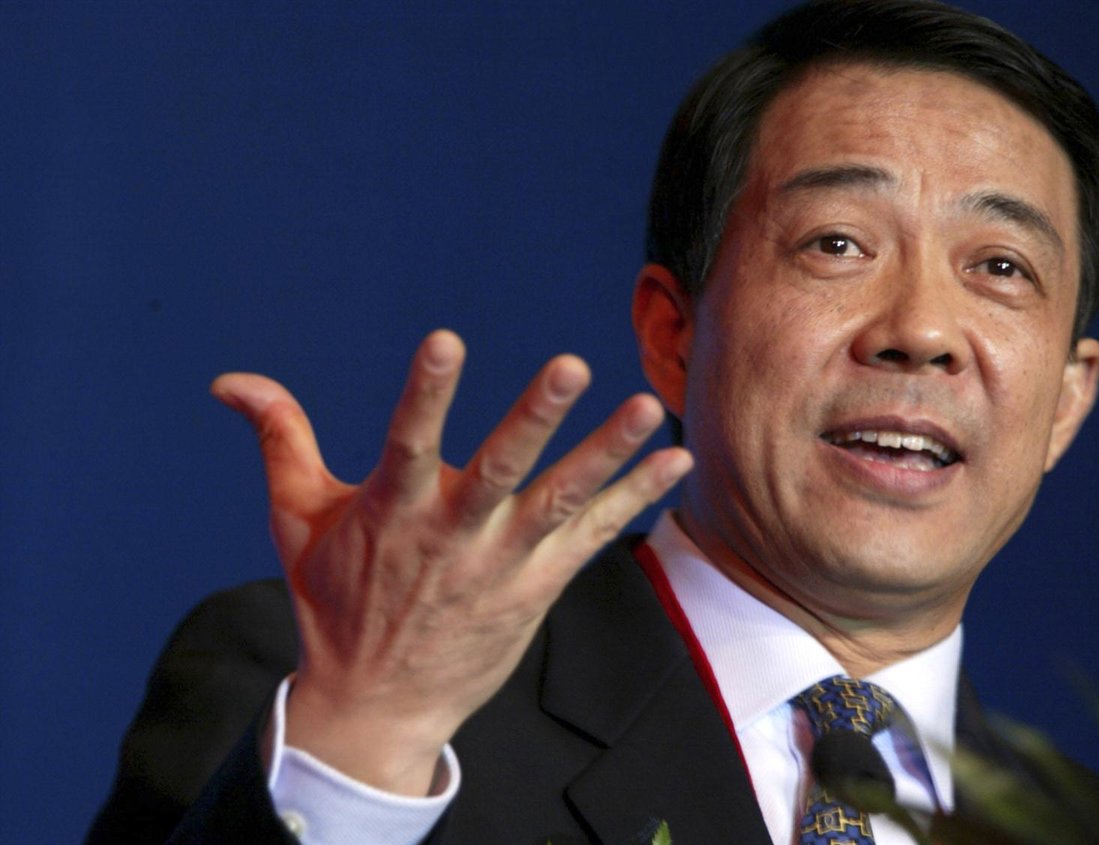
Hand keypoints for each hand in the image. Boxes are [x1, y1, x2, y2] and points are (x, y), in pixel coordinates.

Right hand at [211, 330, 691, 794]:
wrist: (377, 706)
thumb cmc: (334, 603)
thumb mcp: (297, 520)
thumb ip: (279, 439)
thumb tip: (229, 379)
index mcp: (391, 512)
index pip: (408, 442)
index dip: (425, 393)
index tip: (445, 341)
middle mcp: (453, 536)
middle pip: (501, 469)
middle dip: (535, 417)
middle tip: (572, 364)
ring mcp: (502, 564)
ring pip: (561, 501)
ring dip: (608, 454)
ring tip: (648, 407)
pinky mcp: (537, 588)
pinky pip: (594, 538)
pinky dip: (635, 500)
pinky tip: (674, 462)